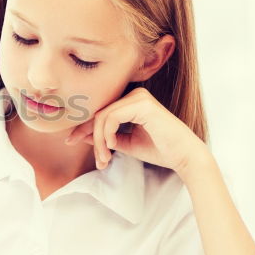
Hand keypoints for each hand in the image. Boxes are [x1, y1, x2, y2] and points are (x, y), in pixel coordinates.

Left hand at [65, 86, 208, 175]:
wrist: (184, 156)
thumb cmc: (159, 149)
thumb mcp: (125, 143)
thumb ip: (105, 137)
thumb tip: (81, 135)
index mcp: (131, 101)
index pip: (100, 111)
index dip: (83, 126)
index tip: (71, 141)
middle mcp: (134, 94)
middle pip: (98, 113)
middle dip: (89, 136)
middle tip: (97, 159)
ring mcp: (139, 97)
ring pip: (102, 116)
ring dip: (99, 140)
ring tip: (105, 158)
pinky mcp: (142, 104)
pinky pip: (111, 118)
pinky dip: (106, 135)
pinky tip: (113, 147)